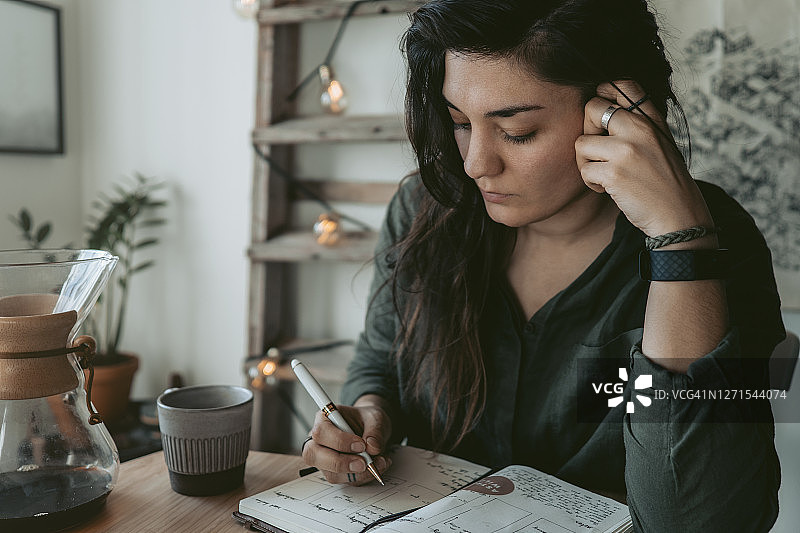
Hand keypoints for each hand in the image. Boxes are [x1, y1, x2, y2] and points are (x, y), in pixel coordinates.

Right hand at [301, 397, 391, 484]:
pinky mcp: (335, 472)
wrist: (373, 430)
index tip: (361, 444)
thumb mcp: (375, 418)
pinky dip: (364, 476)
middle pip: (314, 456)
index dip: (339, 440)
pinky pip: (345, 481)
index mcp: (324, 419)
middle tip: (363, 463)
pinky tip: (377, 466)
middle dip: (340, 463)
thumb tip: (372, 447)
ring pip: (331, 474)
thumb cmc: (367, 420)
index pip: (320, 432)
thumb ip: (375, 431)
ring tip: (379, 461)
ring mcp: (325, 459)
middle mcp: (319, 441)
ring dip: (357, 473)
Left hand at [575, 81, 713, 236]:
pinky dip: (591, 183)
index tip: (601, 114)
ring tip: (605, 174)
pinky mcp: (614, 173)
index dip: (603, 92)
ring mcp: (626, 150)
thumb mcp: (660, 142)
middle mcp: (640, 128)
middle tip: (598, 152)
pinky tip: (608, 189)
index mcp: (652, 118)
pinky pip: (584, 170)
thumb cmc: (664, 181)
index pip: (623, 84)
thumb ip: (638, 122)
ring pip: (581, 143)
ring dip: (586, 163)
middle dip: (587, 131)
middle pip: (591, 108)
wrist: (679, 215)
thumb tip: (600, 104)